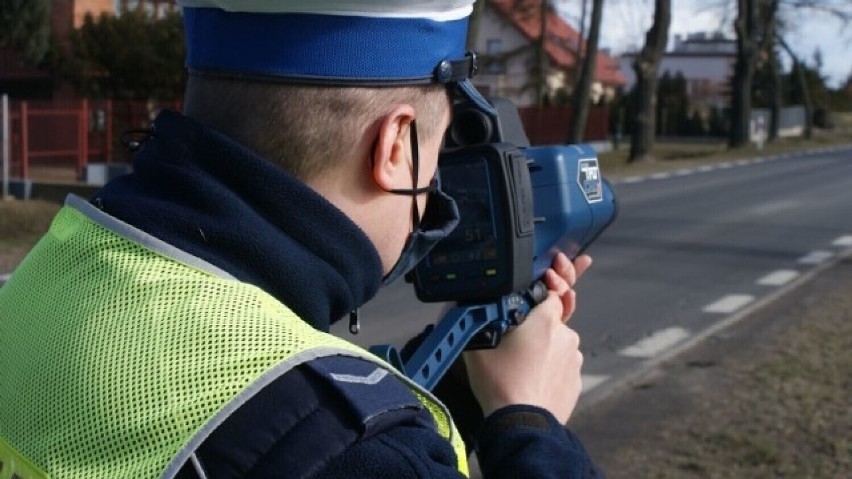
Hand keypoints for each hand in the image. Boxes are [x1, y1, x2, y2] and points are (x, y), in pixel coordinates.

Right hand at [463, 253, 591, 423]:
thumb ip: (477, 317)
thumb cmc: (499, 382)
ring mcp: (574, 359)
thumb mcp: (478, 343)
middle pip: (553, 319)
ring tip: (521, 367)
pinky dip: (550, 370)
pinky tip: (531, 380)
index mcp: (545, 320)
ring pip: (558, 344)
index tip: (542, 285)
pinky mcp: (576, 381)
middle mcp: (566, 335)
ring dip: (544, 349)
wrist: (520, 424)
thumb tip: (463, 302)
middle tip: (516, 341)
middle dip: (538, 325)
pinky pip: (562, 367)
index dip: (546, 286)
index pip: (552, 291)